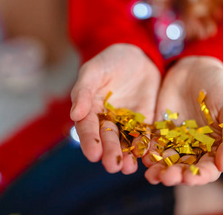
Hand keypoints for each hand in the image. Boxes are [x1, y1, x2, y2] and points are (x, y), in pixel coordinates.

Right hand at [71, 44, 160, 174]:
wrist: (138, 54)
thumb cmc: (110, 60)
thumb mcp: (94, 71)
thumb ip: (84, 91)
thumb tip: (74, 114)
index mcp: (90, 109)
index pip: (88, 128)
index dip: (90, 141)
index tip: (93, 154)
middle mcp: (107, 119)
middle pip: (107, 139)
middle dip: (109, 153)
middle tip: (112, 167)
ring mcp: (127, 121)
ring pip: (126, 141)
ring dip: (127, 156)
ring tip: (128, 168)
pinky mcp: (146, 120)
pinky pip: (146, 134)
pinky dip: (146, 146)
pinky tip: (148, 156)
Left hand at [143, 56, 222, 185]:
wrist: (196, 68)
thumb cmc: (221, 89)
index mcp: (215, 149)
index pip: (207, 169)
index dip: (199, 176)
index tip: (190, 178)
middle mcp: (193, 149)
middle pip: (184, 169)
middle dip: (175, 176)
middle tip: (167, 177)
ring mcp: (174, 140)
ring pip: (165, 161)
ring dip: (158, 170)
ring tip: (152, 175)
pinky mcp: (158, 129)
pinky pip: (151, 144)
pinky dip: (146, 152)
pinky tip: (142, 156)